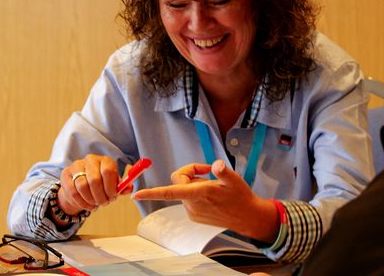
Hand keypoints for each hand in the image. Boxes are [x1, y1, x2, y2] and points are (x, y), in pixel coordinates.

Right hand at [56, 154, 132, 223]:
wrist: (81, 184)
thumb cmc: (102, 184)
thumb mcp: (113, 185)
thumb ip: (122, 187)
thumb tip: (130, 188)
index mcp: (105, 160)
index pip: (108, 171)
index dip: (110, 188)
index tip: (112, 197)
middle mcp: (90, 160)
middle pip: (94, 180)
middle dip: (100, 196)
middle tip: (104, 203)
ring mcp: (76, 165)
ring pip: (82, 186)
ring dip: (91, 200)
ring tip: (96, 204)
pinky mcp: (65, 174)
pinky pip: (72, 191)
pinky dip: (81, 202)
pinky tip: (88, 206)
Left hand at [133, 160, 278, 242]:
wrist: (247, 217)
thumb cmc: (241, 197)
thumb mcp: (235, 180)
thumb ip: (223, 172)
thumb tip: (216, 165)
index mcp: (199, 194)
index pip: (170, 191)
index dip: (152, 193)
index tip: (136, 194)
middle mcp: (192, 204)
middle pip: (179, 181)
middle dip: (190, 173)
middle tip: (207, 171)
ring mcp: (192, 211)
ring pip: (183, 189)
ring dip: (194, 183)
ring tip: (212, 185)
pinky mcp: (195, 216)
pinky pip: (188, 198)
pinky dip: (195, 192)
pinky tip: (211, 195)